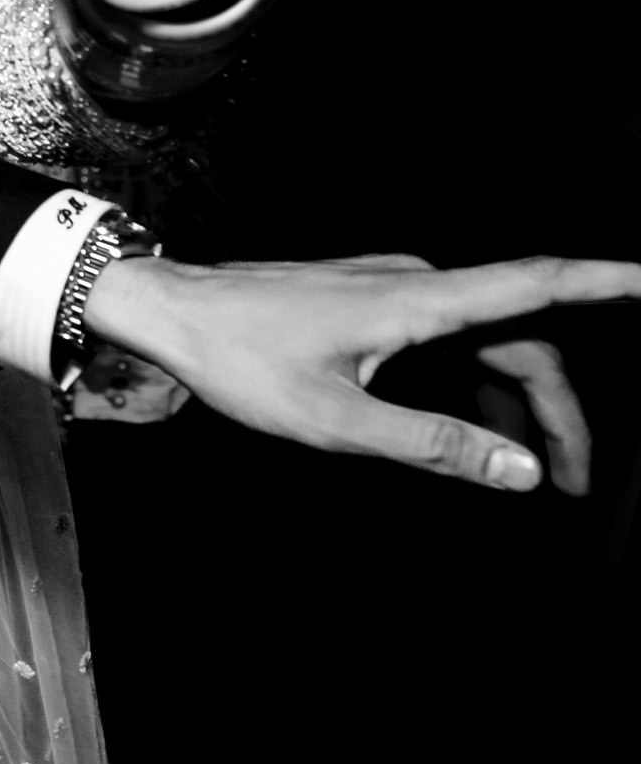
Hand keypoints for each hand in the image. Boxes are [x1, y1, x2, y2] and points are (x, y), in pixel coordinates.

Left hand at [88, 252, 629, 492]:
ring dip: (517, 401)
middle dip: (562, 408)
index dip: (610, 283)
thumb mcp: (336, 421)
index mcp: (418, 302)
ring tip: (531, 471)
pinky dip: (475, 385)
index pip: (538, 284)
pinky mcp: (369, 302)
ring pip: (484, 343)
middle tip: (574, 480)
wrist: (167, 310)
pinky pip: (448, 340)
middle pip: (524, 339)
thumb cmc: (238, 358)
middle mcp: (415, 284)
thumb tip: (518, 469)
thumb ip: (433, 446)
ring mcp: (391, 290)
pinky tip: (471, 431)